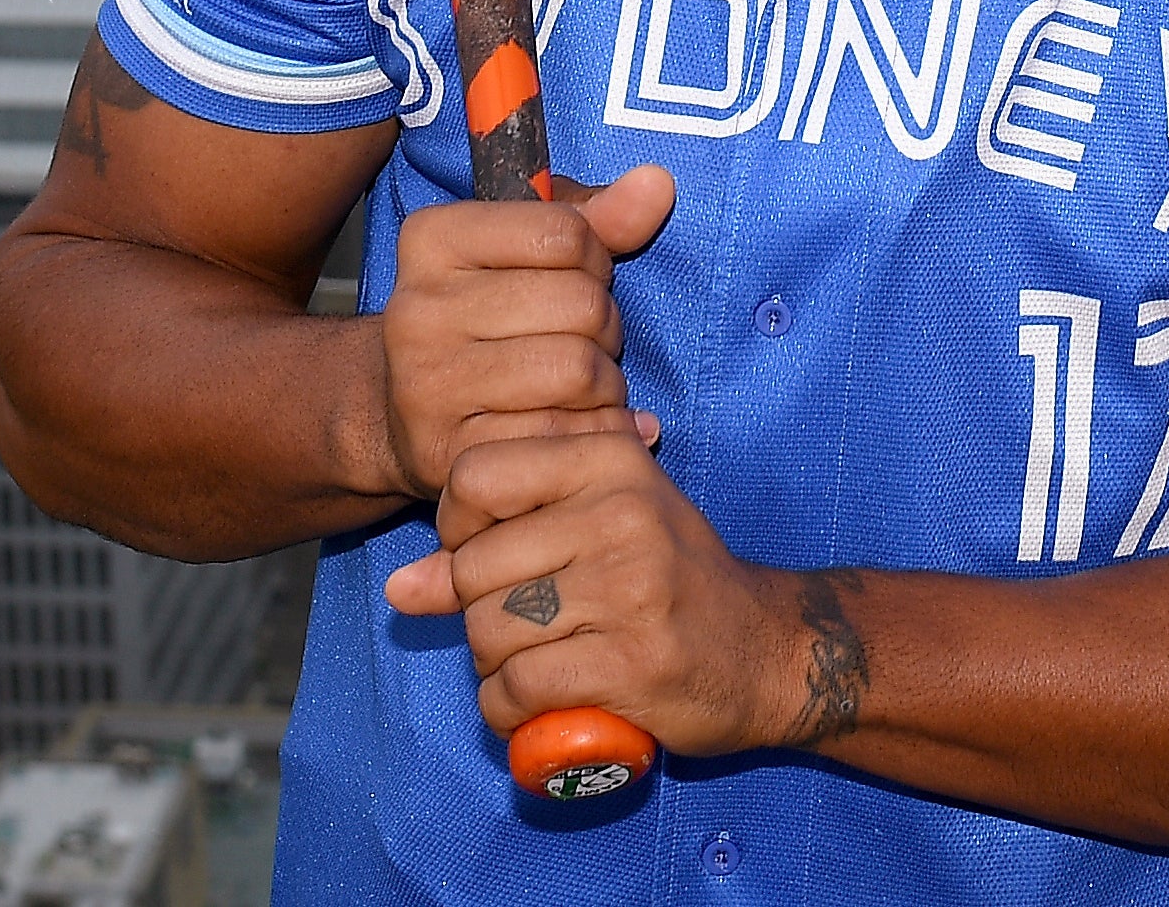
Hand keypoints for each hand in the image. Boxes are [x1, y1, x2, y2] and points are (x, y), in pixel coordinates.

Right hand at [367, 166, 676, 504]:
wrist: (406, 413)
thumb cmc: (487, 316)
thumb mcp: (528, 251)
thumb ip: (598, 217)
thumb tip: (658, 184)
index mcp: (432, 239)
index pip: (565, 232)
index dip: (596, 258)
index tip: (578, 278)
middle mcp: (417, 308)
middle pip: (580, 304)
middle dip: (606, 325)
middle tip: (586, 341)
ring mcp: (426, 384)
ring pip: (577, 371)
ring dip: (605, 384)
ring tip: (584, 385)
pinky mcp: (446, 452)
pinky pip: (561, 438)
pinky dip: (593, 433)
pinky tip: (576, 425)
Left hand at [380, 430, 867, 760]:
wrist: (770, 649)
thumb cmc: (670, 580)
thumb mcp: (595, 530)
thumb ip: (496, 542)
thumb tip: (399, 587)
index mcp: (609, 457)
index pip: (473, 475)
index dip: (458, 526)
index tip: (489, 556)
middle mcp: (621, 511)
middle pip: (473, 566)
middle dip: (474, 611)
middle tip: (517, 627)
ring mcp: (629, 588)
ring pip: (489, 631)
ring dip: (492, 666)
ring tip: (529, 664)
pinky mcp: (632, 664)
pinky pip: (518, 689)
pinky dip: (507, 711)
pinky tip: (532, 706)